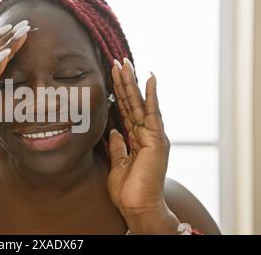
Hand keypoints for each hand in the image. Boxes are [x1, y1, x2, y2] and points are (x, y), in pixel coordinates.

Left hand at [107, 58, 179, 232]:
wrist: (138, 207)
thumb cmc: (129, 190)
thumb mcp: (117, 164)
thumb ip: (117, 147)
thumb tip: (114, 131)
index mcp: (137, 139)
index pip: (126, 110)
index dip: (119, 93)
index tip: (112, 76)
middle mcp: (147, 134)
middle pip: (133, 103)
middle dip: (125, 82)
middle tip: (118, 61)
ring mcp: (153, 136)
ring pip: (140, 103)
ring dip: (132, 83)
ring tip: (124, 63)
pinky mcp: (156, 140)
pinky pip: (152, 114)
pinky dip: (151, 96)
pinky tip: (149, 78)